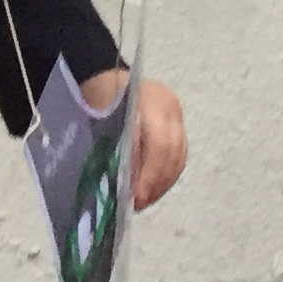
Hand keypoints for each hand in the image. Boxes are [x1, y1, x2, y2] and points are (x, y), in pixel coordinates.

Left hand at [80, 68, 188, 209]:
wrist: (109, 79)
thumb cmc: (102, 101)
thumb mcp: (104, 122)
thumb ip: (120, 149)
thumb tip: (128, 184)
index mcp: (149, 101)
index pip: (158, 145)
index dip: (149, 175)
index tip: (137, 198)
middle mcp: (169, 106)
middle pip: (172, 152)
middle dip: (157, 182)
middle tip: (141, 203)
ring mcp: (177, 115)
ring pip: (179, 156)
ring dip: (164, 182)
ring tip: (147, 199)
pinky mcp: (179, 124)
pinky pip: (180, 154)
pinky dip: (168, 173)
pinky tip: (155, 187)